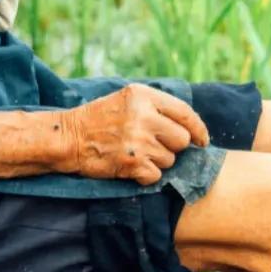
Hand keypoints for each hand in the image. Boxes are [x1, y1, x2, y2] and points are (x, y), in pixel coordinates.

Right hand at [61, 84, 209, 184]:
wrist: (68, 137)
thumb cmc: (99, 118)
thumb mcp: (127, 98)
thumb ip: (156, 106)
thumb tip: (191, 127)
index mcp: (143, 96)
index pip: (185, 113)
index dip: (198, 129)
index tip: (202, 140)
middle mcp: (143, 116)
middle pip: (181, 139)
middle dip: (172, 146)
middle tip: (153, 145)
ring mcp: (138, 141)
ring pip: (169, 160)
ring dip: (157, 161)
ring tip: (135, 153)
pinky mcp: (132, 163)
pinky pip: (155, 175)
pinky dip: (145, 175)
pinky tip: (130, 166)